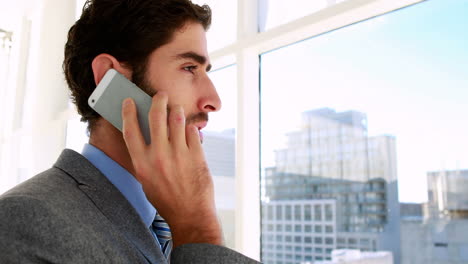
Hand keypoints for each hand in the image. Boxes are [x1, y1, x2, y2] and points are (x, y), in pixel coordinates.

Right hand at [121, 91, 222, 247]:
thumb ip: (145, 157)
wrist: (190, 214)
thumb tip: (146, 134)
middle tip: (161, 95)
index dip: (128, 112)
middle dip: (158, 100)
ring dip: (176, 110)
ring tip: (176, 110)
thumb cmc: (167, 199)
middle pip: (156, 117)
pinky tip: (189, 132)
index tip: (129, 101)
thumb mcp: (147, 180)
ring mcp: (179, 154)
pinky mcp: (196, 155)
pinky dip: (190, 129)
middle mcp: (159, 156)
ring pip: (177, 119)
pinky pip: (192, 131)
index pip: (130, 130)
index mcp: (142, 163)